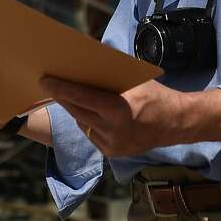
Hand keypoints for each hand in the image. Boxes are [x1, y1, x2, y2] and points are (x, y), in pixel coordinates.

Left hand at [39, 77, 191, 157]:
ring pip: (82, 124)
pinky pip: (92, 135)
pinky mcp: (112, 153)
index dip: (61, 88)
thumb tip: (83, 67)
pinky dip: (88, 122)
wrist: (176, 124)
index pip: (81, 97)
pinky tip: (88, 113)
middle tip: (49, 85)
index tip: (45, 80)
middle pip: (77, 111)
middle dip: (63, 98)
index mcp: (117, 109)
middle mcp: (112, 130)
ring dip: (74, 110)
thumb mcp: (134, 80)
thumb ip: (109, 78)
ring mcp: (111, 144)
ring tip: (67, 97)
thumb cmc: (155, 95)